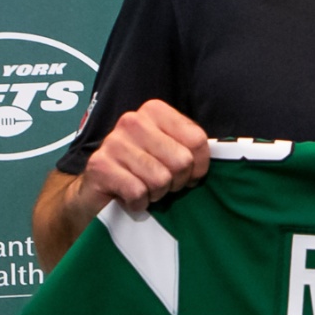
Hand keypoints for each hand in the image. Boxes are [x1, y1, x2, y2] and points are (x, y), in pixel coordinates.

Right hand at [71, 99, 209, 215]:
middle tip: (163, 185)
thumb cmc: (142, 173)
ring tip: (146, 190)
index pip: (197, 139)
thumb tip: (218, 156)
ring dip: (157, 194)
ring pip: (161, 178)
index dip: (200, 166)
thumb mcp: (171, 153)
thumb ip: (191, 149)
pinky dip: (139, 203)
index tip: (190, 175)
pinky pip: (138, 192)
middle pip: (181, 160)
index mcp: (154, 111)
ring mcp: (113, 142)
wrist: (96, 194)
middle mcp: (133, 120)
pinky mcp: (99, 166)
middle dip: (177, 182)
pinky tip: (131, 199)